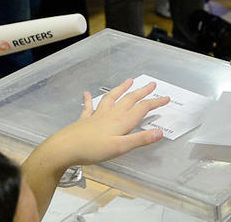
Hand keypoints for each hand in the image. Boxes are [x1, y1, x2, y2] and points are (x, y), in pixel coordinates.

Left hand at [41, 78, 169, 166]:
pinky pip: (89, 107)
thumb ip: (140, 139)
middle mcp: (111, 115)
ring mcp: (97, 116)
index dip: (155, 102)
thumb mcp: (120, 147)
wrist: (64, 148)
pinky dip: (89, 99)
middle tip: (152, 84)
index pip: (142, 108)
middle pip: (129, 100)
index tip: (166, 98)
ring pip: (112, 98)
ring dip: (121, 89)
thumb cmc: (93, 150)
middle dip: (142, 92)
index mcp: (121, 122)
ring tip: (129, 81)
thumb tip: (160, 132)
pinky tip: (87, 93)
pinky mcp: (85, 120)